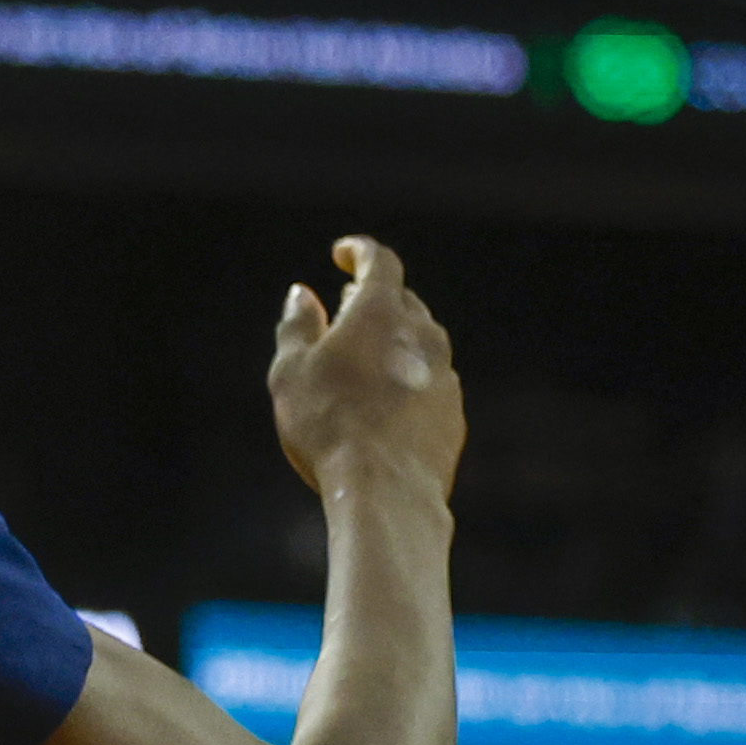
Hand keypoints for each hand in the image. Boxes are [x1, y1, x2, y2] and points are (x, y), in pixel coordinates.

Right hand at [266, 237, 465, 501]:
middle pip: (403, 301)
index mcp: (382, 313)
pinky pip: (430, 382)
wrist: (387, 492)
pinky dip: (407, 378)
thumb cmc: (329, 425)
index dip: (360, 252)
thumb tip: (302, 295)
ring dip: (393, 340)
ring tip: (362, 359)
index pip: (380, 262)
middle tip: (343, 307)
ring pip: (420, 343)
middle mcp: (423, 337)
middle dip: (374, 298)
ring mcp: (444, 377)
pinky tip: (382, 403)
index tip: (342, 254)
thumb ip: (298, 325)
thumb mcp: (291, 370)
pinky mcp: (453, 415)